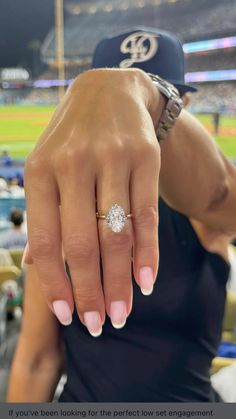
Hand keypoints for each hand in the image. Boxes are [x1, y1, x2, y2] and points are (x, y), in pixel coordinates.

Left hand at [24, 68, 163, 335]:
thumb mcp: (46, 168)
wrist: (108, 92)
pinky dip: (148, 253)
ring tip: (124, 312)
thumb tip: (40, 269)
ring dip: (121, 281)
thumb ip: (44, 216)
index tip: (68, 314)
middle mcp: (74, 164)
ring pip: (117, 235)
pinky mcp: (145, 158)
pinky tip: (146, 281)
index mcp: (40, 171)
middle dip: (92, 292)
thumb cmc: (72, 140)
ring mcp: (112, 159)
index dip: (56, 283)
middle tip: (101, 324)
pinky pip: (146, 215)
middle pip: (84, 244)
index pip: (45, 241)